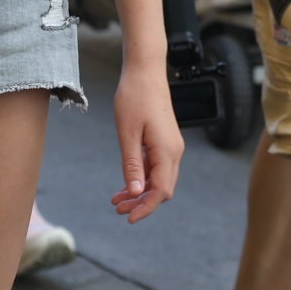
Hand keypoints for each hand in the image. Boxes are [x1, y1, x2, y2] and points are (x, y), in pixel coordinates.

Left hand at [109, 63, 181, 223]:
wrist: (145, 71)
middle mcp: (174, 151)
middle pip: (162, 189)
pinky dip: (142, 178)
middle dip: (141, 203)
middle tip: (117, 209)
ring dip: (140, 192)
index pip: (161, 191)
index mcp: (167, 151)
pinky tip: (126, 184)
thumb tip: (137, 193)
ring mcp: (171, 146)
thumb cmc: (134, 97)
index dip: (146, 209)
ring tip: (117, 200)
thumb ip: (132, 165)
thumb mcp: (127, 133)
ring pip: (159, 179)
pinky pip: (156, 167)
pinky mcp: (164, 141)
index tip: (128, 218)